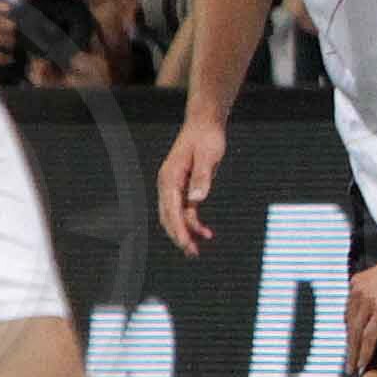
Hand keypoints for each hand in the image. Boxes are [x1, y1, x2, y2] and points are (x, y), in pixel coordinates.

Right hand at [157, 114, 226, 252]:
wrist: (205, 124)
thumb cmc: (206, 137)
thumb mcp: (208, 156)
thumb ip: (203, 177)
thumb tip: (196, 199)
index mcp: (170, 177)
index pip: (171, 209)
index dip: (178, 228)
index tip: (186, 243)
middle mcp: (168, 184)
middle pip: (169, 216)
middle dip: (179, 236)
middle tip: (192, 253)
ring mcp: (174, 186)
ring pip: (175, 216)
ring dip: (185, 232)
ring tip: (197, 249)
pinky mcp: (184, 187)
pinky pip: (185, 210)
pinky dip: (193, 222)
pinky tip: (205, 232)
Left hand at [343, 243, 376, 376]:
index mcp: (359, 281)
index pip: (349, 311)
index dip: (350, 330)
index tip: (351, 343)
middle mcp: (359, 290)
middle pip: (349, 323)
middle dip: (348, 344)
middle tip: (348, 361)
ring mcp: (369, 299)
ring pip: (355, 332)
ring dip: (352, 353)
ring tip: (352, 368)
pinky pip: (369, 335)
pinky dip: (364, 351)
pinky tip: (363, 363)